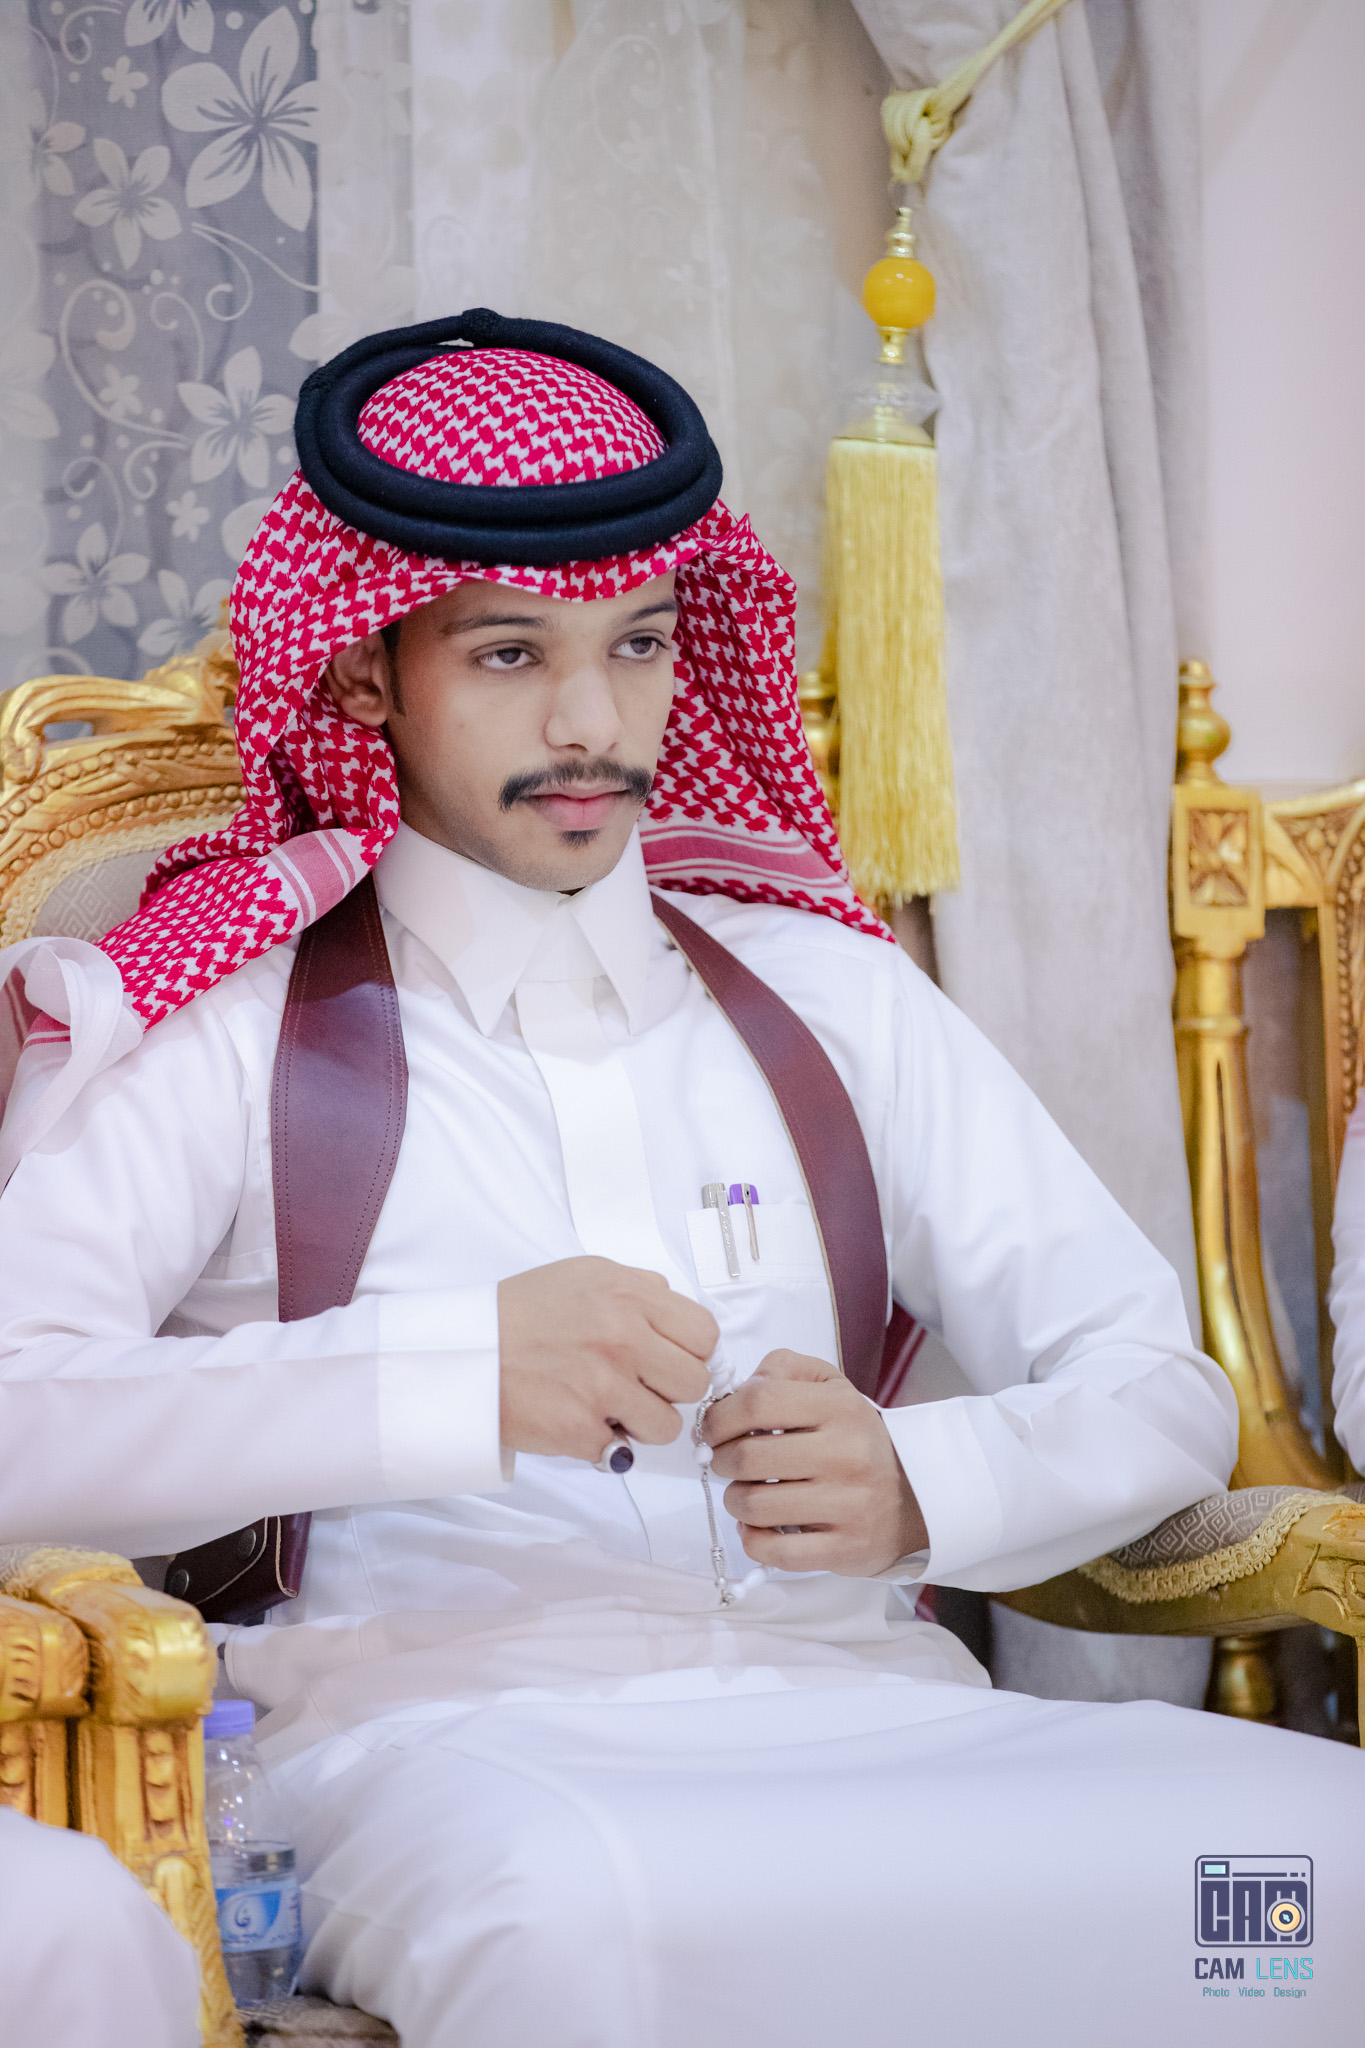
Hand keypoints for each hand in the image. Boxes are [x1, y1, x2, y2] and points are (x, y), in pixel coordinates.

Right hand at [498, 1257, 716, 1462]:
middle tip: (638, 1384)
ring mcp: (604, 1387)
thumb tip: (678, 1313)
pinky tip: (578, 1418)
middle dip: (669, 1388)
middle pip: (695, 1382)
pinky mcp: (582, 1429)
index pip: (704, 1334)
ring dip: (641, 1422)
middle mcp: (623, 1338)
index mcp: (629, 1297)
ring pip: (667, 1425)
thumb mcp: (585, 1276)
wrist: (465, 1353)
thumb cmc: (521, 1314)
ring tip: (608, 1405)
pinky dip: (604, 1442)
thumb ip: (639, 1290)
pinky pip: (624, 1451)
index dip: (690, 1351)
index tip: (670, 1358)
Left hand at [703, 1350, 927, 1576]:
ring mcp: (847, 1505)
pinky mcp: (844, 1548)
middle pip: (748, 1457)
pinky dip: (753, 1540)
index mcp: (839, 1408)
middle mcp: (846, 1454)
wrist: (917, 1495)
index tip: (713, 1428)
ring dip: (736, 1501)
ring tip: (748, 1493)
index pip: (758, 1402)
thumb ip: (784, 1369)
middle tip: (727, 1461)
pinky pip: (774, 1551)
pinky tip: (761, 1526)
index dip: (720, 1416)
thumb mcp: (831, 1387)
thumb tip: (742, 1386)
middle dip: (721, 1460)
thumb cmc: (857, 1440)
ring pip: (754, 1506)